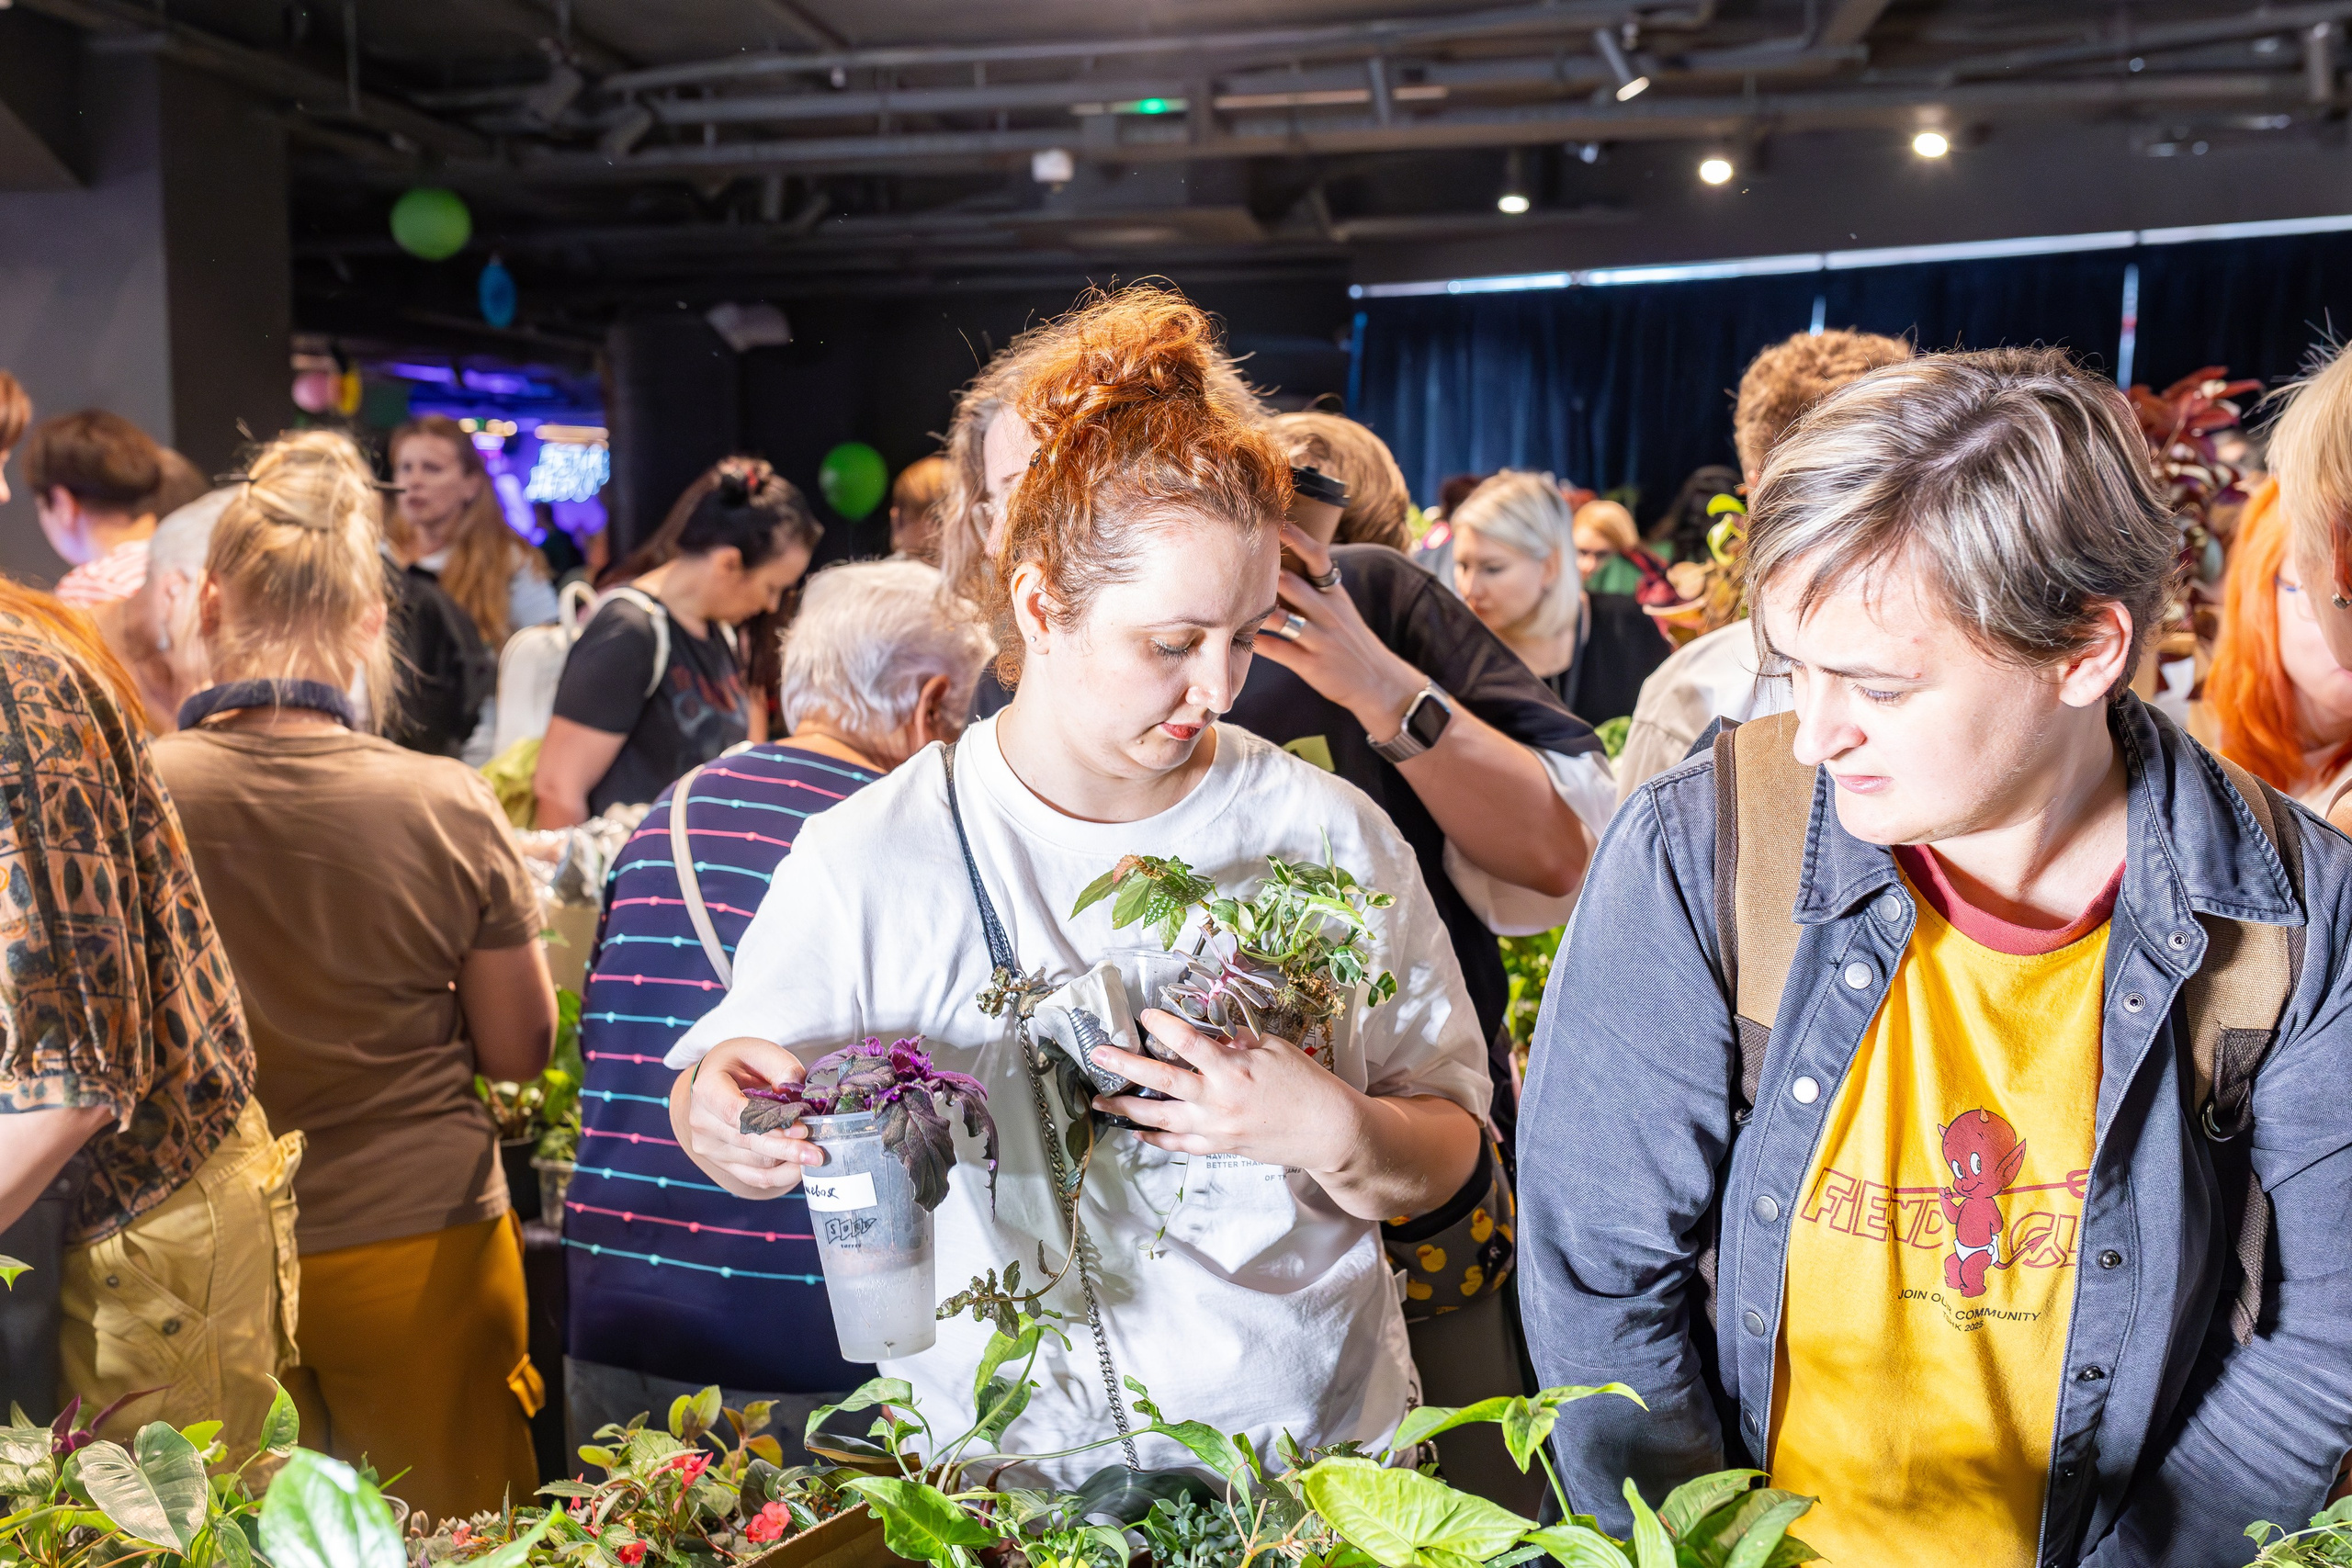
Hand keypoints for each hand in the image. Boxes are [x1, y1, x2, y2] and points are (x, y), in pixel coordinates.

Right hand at [677, 1036, 823, 1193]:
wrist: (714, 1079)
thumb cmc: (740, 1062)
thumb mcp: (759, 1051)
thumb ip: (781, 1067)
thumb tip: (796, 1091)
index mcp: (707, 1089)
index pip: (736, 1114)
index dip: (771, 1126)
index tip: (802, 1130)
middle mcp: (702, 1121)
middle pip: (748, 1143)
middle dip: (787, 1149)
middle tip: (818, 1153)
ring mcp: (708, 1145)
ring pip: (755, 1163)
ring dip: (788, 1162)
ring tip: (815, 1154)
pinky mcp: (721, 1162)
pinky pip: (753, 1178)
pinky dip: (780, 1176)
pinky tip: (800, 1168)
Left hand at [1088, 1008, 1366, 1170]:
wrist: (1328, 1131)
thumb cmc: (1306, 1085)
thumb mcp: (1274, 1050)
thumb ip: (1237, 1043)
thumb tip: (1210, 1036)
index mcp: (1233, 1068)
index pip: (1187, 1043)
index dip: (1162, 1027)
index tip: (1145, 1015)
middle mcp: (1218, 1099)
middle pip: (1160, 1080)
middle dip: (1124, 1066)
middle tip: (1098, 1055)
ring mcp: (1216, 1127)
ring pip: (1159, 1118)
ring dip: (1125, 1110)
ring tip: (1098, 1103)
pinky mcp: (1220, 1147)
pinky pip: (1178, 1144)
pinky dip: (1154, 1137)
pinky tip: (1136, 1131)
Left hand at [1254, 524, 1425, 738]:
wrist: (1377, 681)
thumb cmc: (1349, 640)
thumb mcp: (1340, 607)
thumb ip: (1314, 586)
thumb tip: (1280, 559)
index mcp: (1335, 593)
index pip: (1318, 557)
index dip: (1297, 537)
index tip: (1275, 520)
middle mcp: (1329, 612)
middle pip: (1293, 584)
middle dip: (1264, 572)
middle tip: (1234, 557)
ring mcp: (1320, 639)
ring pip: (1284, 618)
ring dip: (1257, 608)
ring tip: (1229, 599)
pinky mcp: (1311, 664)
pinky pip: (1279, 651)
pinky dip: (1256, 643)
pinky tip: (1236, 637)